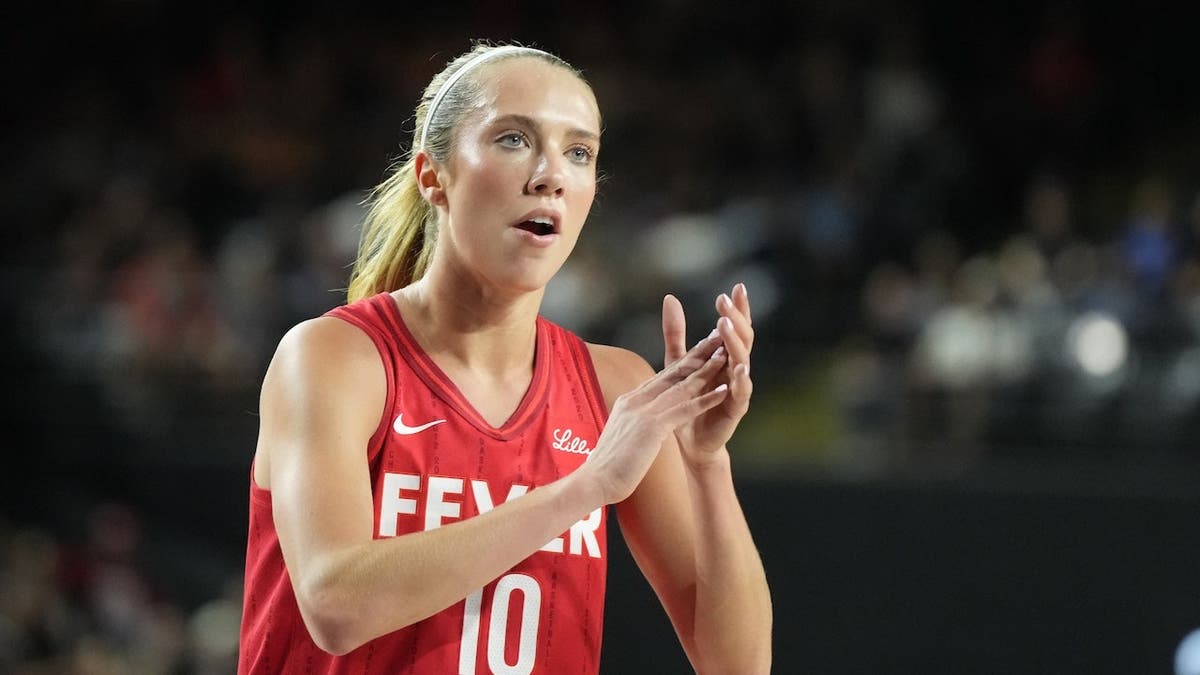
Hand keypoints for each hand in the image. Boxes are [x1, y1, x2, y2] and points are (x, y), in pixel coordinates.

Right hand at [582, 333, 728, 503]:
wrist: (594, 482)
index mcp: (629, 401)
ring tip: (726, 355)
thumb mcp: (622, 436)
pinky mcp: (651, 427)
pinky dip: (705, 399)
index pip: (661, 377)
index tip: (700, 348)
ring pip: (681, 386)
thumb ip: (634, 424)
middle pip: (673, 373)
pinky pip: (684, 410)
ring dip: (706, 370)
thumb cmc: (608, 467)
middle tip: (718, 338)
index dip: (683, 361)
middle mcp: (636, 400)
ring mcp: (643, 411)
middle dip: (698, 354)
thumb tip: (643, 424)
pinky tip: (723, 391)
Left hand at [662, 283, 753, 464]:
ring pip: (743, 360)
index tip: (737, 286)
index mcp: (725, 356)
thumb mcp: (678, 362)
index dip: (738, 308)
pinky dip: (740, 379)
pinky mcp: (735, 408)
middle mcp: (736, 368)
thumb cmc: (687, 400)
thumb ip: (676, 333)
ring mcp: (738, 388)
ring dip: (734, 342)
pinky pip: (742, 391)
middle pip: (743, 338)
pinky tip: (738, 366)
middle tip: (725, 301)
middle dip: (735, 318)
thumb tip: (670, 297)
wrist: (689, 441)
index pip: (735, 327)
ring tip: (726, 326)